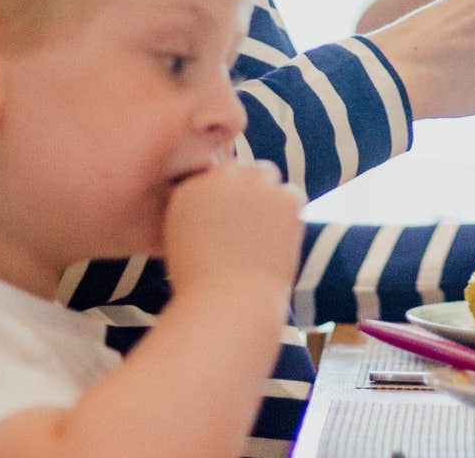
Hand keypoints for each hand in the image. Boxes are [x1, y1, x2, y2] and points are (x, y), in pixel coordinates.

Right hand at [161, 159, 304, 300]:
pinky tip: (280, 238)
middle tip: (251, 223)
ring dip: (268, 196)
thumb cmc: (203, 287)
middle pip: (241, 169)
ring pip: (267, 174)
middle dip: (247, 189)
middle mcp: (219, 178)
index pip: (213, 176)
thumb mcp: (182, 243)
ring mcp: (253, 185)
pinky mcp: (284, 198)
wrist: (228, 304)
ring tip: (265, 233)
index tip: (229, 223)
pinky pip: (292, 194)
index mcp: (189, 190)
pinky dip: (290, 213)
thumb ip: (198, 215)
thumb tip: (221, 207)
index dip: (224, 199)